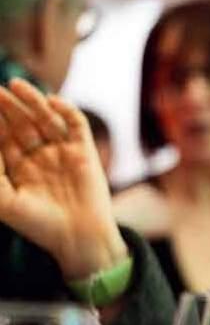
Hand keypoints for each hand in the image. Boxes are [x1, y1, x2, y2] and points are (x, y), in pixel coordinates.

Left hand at [0, 79, 127, 279]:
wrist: (79, 239)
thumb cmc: (39, 225)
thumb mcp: (4, 201)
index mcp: (17, 168)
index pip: (1, 136)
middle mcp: (39, 157)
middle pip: (21, 123)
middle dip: (8, 106)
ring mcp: (63, 153)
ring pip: (46, 119)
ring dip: (33, 101)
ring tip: (17, 85)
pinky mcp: (85, 152)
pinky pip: (76, 125)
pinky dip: (67, 110)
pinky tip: (52, 101)